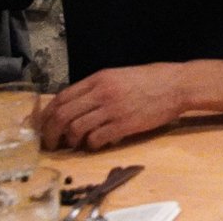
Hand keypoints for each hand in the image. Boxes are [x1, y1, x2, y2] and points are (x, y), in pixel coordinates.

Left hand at [37, 63, 187, 149]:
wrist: (179, 85)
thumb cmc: (152, 79)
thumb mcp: (120, 76)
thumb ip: (97, 88)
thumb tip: (75, 106)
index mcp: (99, 78)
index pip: (61, 98)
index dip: (47, 115)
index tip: (43, 126)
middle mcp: (102, 92)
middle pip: (63, 115)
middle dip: (51, 133)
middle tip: (51, 143)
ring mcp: (113, 109)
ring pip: (76, 129)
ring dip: (71, 141)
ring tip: (75, 144)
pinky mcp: (124, 124)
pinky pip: (96, 139)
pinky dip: (91, 145)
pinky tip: (96, 144)